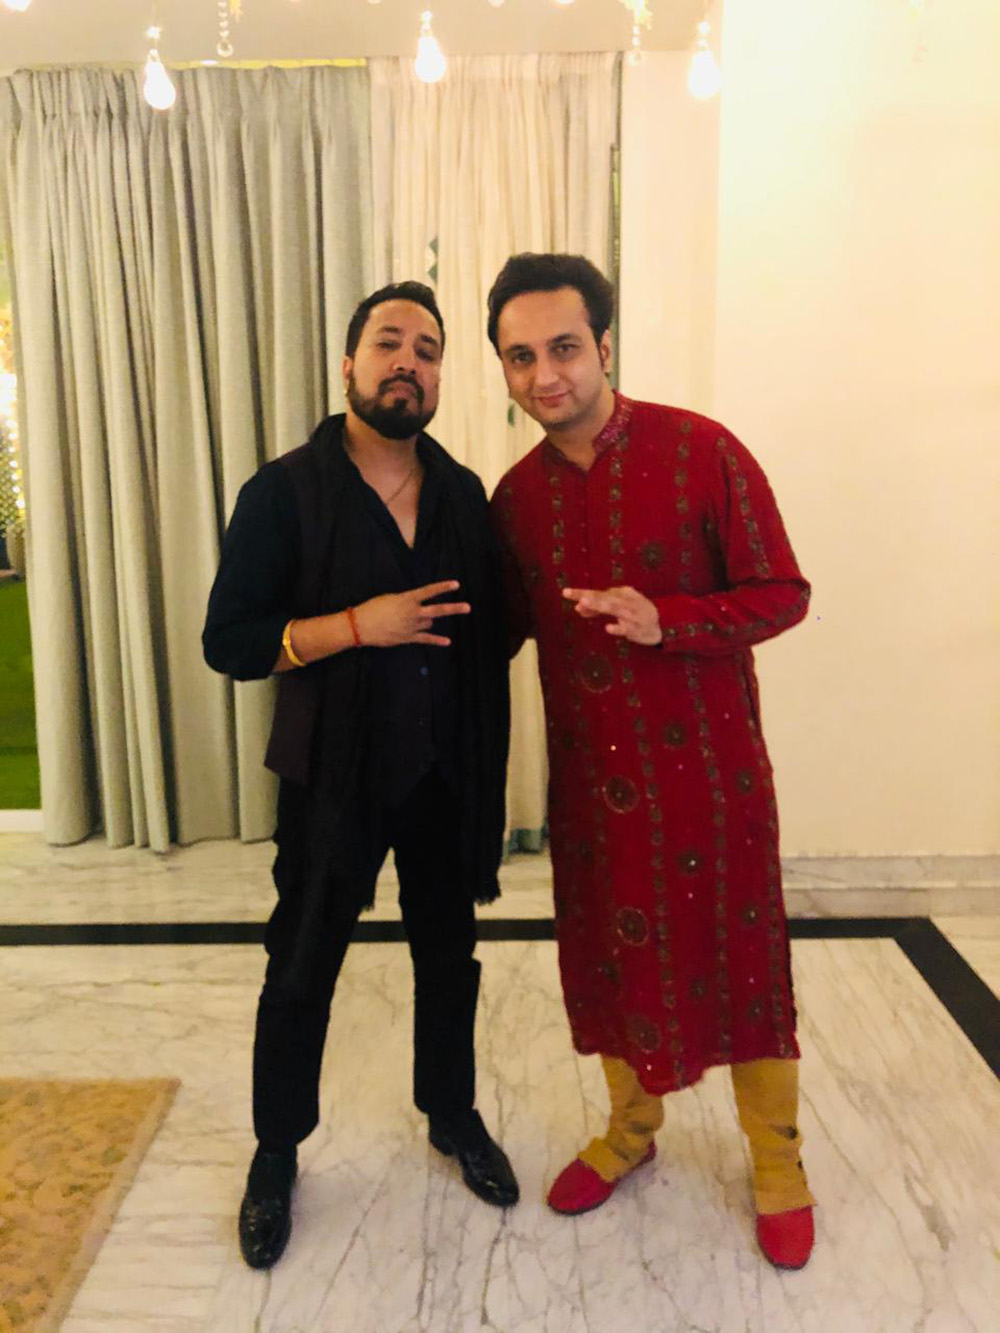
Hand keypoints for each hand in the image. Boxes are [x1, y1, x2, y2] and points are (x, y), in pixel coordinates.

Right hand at [355, 580, 470, 647]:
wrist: (361, 626)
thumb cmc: (373, 608)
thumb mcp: (390, 598)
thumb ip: (406, 601)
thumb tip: (417, 606)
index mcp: (407, 599)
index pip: (429, 591)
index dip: (443, 587)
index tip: (456, 585)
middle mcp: (412, 612)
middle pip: (438, 610)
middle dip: (454, 608)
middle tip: (468, 607)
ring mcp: (411, 626)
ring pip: (429, 622)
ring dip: (426, 620)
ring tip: (411, 618)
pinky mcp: (408, 638)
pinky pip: (426, 639)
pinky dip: (437, 640)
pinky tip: (447, 642)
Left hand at [562, 585, 662, 645]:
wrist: (662, 625)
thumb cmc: (634, 614)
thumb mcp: (617, 606)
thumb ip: (597, 608)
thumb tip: (578, 607)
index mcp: (618, 595)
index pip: (597, 593)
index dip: (582, 592)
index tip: (565, 592)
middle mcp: (624, 601)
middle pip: (603, 598)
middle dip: (588, 597)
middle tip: (573, 596)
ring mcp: (632, 614)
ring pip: (614, 609)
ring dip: (599, 606)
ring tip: (583, 603)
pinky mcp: (637, 629)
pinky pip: (627, 629)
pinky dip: (618, 628)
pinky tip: (608, 628)